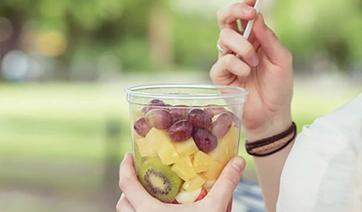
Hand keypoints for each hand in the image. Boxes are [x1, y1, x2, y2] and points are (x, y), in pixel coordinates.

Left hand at [117, 153, 244, 211]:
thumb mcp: (214, 208)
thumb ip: (226, 183)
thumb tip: (239, 160)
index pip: (126, 185)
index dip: (124, 168)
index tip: (128, 156)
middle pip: (122, 202)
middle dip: (129, 188)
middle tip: (143, 176)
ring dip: (134, 204)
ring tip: (150, 195)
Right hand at [212, 0, 293, 137]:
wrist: (272, 114)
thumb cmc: (279, 86)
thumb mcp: (282, 59)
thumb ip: (269, 38)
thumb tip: (257, 17)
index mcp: (254, 38)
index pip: (245, 14)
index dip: (247, 1)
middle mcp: (238, 45)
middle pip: (225, 18)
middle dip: (235, 10)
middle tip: (249, 15)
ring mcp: (227, 59)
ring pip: (224, 37)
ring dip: (242, 46)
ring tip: (254, 62)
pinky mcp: (220, 75)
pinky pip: (223, 61)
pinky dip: (237, 65)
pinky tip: (246, 74)